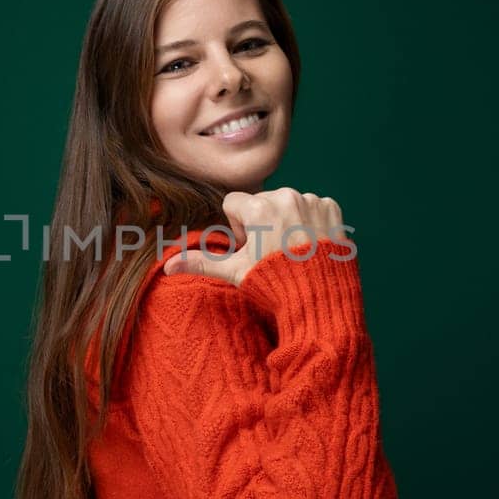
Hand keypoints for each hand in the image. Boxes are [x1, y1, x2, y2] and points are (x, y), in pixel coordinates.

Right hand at [162, 187, 345, 286]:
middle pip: (262, 202)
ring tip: (294, 252)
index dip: (238, 228)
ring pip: (288, 203)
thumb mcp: (236, 272)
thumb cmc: (275, 286)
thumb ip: (201, 262)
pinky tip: (312, 246)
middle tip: (272, 254)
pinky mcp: (331, 208)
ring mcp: (311, 201)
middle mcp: (285, 196)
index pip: (234, 203)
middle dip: (263, 223)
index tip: (251, 249)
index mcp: (258, 207)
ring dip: (287, 221)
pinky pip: (314, 207)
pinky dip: (311, 222)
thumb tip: (167, 267)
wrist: (321, 301)